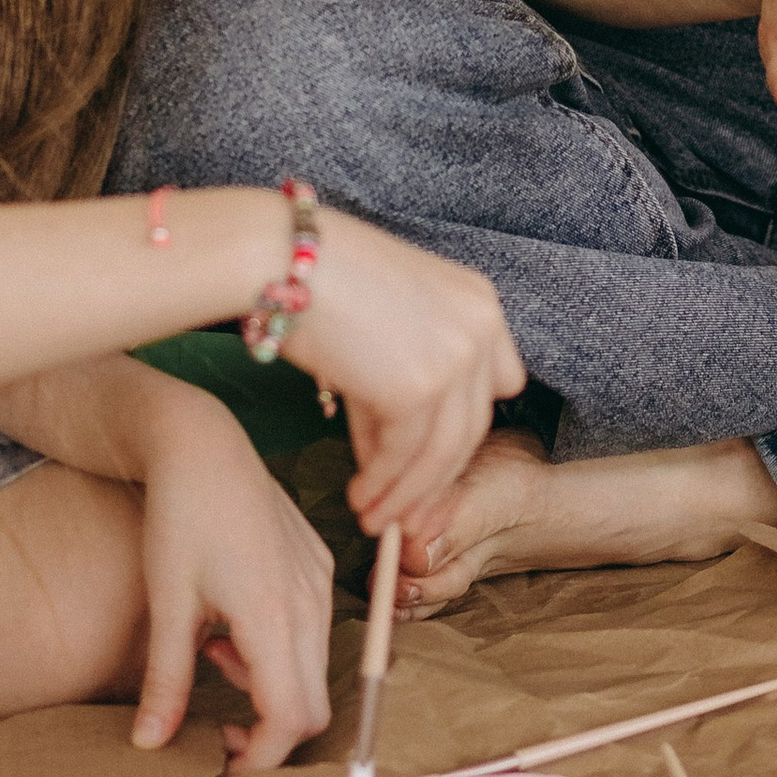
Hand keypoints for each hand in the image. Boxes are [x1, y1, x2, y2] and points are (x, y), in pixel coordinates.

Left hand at [130, 401, 340, 771]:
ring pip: (314, 669)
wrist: (202, 443)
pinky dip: (278, 653)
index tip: (223, 772)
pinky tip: (230, 629)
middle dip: (271, 734)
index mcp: (273, 617)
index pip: (289, 719)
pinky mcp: (316, 564)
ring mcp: (318, 581)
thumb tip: (151, 745)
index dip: (261, 761)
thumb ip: (166, 680)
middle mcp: (309, 602)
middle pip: (313, 705)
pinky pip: (312, 632)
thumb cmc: (179, 518)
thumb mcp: (167, 604)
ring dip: (271, 688)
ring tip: (212, 659)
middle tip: (220, 734)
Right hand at [287, 217, 525, 537]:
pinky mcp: (421, 387)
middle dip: (434, 478)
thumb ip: (398, 385)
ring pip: (442, 452)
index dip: (461, 429)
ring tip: (373, 519)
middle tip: (406, 515)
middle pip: (471, 426)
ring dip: (406, 493)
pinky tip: (358, 498)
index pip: (495, 385)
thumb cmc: (317, 281)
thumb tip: (388, 457)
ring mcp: (456, 357)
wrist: (281, 258)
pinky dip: (383, 484)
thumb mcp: (383, 326)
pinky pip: (406, 455)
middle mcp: (480, 327)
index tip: (431, 463)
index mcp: (479, 302)